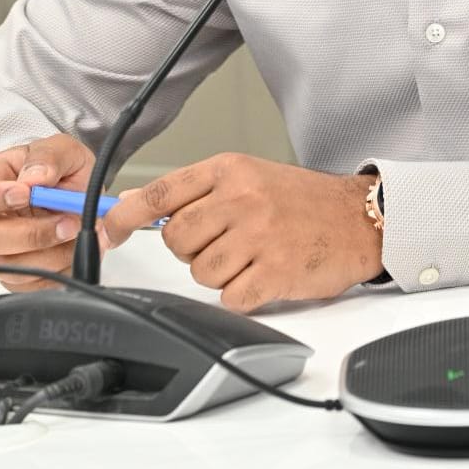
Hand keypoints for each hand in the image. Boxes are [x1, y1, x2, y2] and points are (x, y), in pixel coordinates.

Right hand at [0, 133, 106, 290]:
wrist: (79, 193)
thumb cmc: (59, 169)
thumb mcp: (61, 148)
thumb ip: (47, 157)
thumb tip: (35, 177)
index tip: (24, 193)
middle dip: (31, 233)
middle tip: (67, 220)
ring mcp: (0, 250)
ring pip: (8, 266)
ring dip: (50, 253)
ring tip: (79, 231)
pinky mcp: (19, 274)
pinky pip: (30, 284)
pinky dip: (59, 268)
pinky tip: (75, 247)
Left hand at [103, 154, 383, 311]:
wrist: (359, 218)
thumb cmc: (302, 200)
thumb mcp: (248, 177)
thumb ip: (195, 190)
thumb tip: (134, 205)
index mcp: (231, 170)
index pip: (163, 192)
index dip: (127, 216)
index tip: (109, 229)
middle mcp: (243, 198)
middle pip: (177, 239)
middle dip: (192, 249)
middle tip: (222, 242)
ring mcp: (259, 235)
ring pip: (201, 272)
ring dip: (220, 274)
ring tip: (251, 256)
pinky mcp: (275, 272)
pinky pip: (230, 297)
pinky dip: (243, 295)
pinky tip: (264, 275)